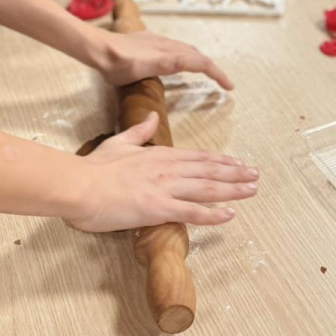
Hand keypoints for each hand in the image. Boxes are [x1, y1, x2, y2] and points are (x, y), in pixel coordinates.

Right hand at [68, 113, 258, 230]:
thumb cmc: (95, 168)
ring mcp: (165, 188)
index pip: (198, 157)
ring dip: (233, 190)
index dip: (221, 161)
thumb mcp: (119, 142)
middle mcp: (168, 169)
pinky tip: (231, 215)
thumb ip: (139, 131)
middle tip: (256, 175)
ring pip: (207, 189)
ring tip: (252, 189)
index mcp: (159, 154)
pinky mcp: (158, 208)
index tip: (239, 162)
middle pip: (209, 171)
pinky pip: (192, 212)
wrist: (79, 186)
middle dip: (235, 173)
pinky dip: (214, 214)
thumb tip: (153, 120)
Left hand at [92, 30, 232, 90]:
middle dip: (212, 68)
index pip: (201, 62)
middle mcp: (168, 46)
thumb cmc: (117, 66)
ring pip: (187, 50)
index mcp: (169, 55)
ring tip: (206, 73)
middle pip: (197, 55)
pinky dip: (186, 56)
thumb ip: (164, 64)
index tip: (230, 87)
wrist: (99, 49)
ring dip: (200, 61)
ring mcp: (159, 42)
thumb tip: (186, 59)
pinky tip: (178, 62)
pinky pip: (176, 48)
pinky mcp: (149, 41)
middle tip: (223, 83)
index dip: (218, 74)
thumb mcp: (141, 68)